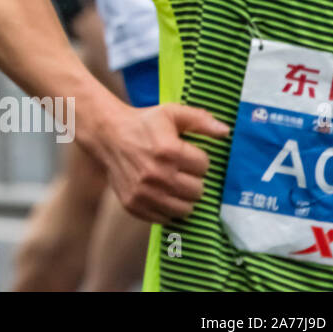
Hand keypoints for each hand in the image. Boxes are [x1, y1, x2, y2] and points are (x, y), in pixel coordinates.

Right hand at [93, 101, 229, 222]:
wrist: (107, 135)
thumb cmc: (143, 123)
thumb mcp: (171, 113)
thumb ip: (200, 120)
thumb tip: (226, 132)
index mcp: (168, 151)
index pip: (204, 166)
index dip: (198, 159)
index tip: (186, 154)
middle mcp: (156, 174)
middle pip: (198, 191)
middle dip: (193, 179)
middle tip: (181, 170)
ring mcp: (144, 192)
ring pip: (185, 209)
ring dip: (183, 197)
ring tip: (174, 183)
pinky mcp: (134, 205)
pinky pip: (165, 218)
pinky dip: (167, 208)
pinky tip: (161, 193)